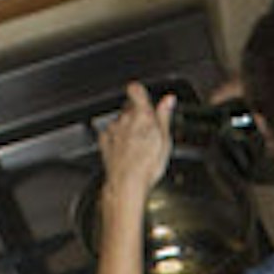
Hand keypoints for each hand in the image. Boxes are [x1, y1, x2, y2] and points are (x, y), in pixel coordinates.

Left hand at [95, 87, 176, 204]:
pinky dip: (117, 138)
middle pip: (129, 107)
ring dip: (127, 128)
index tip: (142, 96)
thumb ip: (164, 116)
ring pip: (120, 121)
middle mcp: (125, 119)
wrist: (127, 183)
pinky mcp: (104, 141)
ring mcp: (113, 129)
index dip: (139, 91)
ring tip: (138, 146)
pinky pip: (111, 134)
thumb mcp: (165, 140)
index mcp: (142, 115)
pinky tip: (126, 150)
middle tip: (148, 131)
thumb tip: (169, 100)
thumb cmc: (147, 165)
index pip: (136, 89)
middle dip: (137, 115)